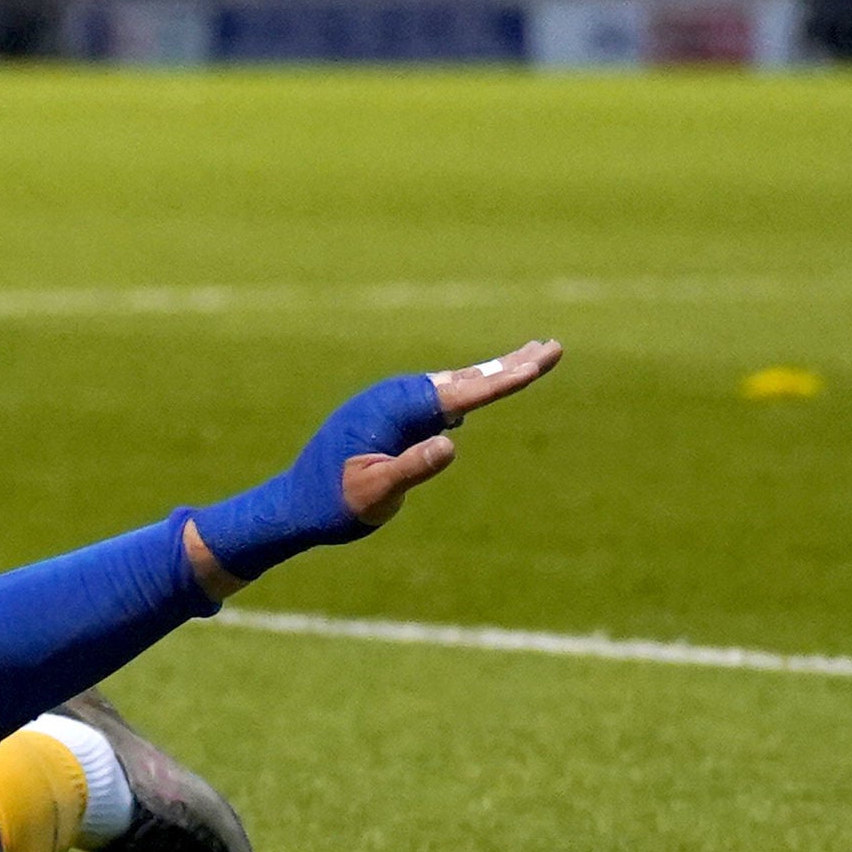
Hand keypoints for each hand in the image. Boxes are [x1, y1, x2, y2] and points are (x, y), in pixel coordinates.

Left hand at [338, 339, 561, 527]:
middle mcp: (395, 399)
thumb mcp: (375, 493)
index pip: (461, 394)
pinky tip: (482, 385)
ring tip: (531, 356)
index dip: (503, 379)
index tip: (537, 363)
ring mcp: (394, 406)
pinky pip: (440, 399)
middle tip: (555, 347)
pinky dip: (469, 389)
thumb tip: (450, 442)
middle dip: (510, 364)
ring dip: (492, 372)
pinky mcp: (393, 418)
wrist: (297, 504)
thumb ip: (410, 468)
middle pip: (465, 378)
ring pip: (454, 384)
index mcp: (393, 410)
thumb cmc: (334, 502)